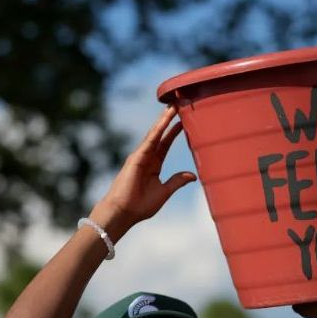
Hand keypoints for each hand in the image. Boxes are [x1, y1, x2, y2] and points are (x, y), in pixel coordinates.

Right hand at [90, 106, 195, 238]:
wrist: (123, 213)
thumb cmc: (140, 206)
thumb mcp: (164, 192)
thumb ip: (177, 181)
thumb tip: (192, 175)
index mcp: (153, 165)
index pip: (165, 144)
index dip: (174, 132)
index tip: (184, 121)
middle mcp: (146, 158)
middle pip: (160, 134)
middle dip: (168, 120)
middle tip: (178, 104)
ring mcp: (140, 156)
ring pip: (154, 134)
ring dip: (164, 120)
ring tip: (173, 105)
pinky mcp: (136, 158)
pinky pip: (150, 141)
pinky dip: (158, 130)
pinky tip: (165, 119)